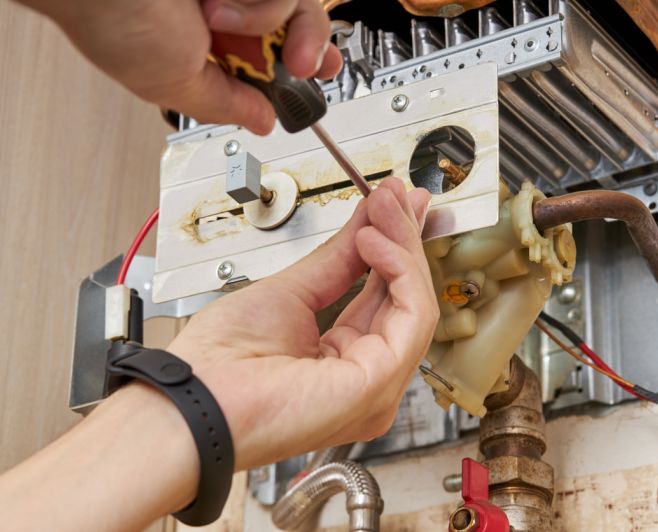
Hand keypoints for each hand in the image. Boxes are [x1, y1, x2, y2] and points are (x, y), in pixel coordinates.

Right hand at [20, 0, 342, 132]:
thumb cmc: (111, 20)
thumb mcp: (174, 84)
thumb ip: (225, 104)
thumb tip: (262, 123)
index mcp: (218, 49)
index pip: (281, 62)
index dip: (305, 71)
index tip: (312, 79)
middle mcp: (234, 12)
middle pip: (306, 31)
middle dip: (310, 51)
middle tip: (300, 65)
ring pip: (298, 5)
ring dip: (265, 21)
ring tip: (221, 22)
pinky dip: (257, 4)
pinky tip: (217, 5)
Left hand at [167, 178, 437, 467]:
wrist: (197, 398)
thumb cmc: (222, 363)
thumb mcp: (290, 292)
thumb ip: (338, 260)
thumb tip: (368, 223)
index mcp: (343, 362)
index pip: (384, 299)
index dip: (391, 250)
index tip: (390, 207)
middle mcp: (368, 378)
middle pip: (405, 299)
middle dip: (402, 240)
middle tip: (395, 196)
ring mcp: (377, 386)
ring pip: (416, 303)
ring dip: (402, 246)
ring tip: (383, 207)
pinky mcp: (379, 382)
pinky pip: (412, 315)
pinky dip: (399, 269)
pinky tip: (374, 241)